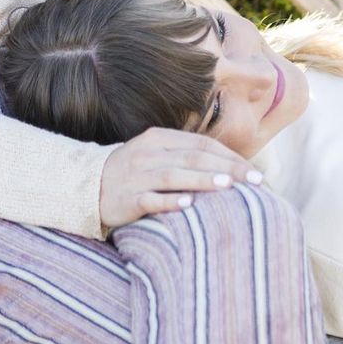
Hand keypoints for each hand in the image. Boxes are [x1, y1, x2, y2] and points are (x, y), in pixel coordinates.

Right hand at [98, 126, 263, 230]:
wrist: (87, 186)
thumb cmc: (132, 172)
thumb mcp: (156, 155)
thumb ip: (185, 156)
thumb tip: (228, 167)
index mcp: (159, 139)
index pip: (201, 144)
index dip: (229, 156)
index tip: (254, 172)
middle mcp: (149, 154)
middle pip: (194, 157)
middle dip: (227, 168)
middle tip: (256, 180)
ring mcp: (137, 176)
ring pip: (174, 175)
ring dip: (203, 180)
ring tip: (229, 186)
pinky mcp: (126, 199)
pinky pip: (150, 199)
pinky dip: (169, 201)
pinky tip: (188, 204)